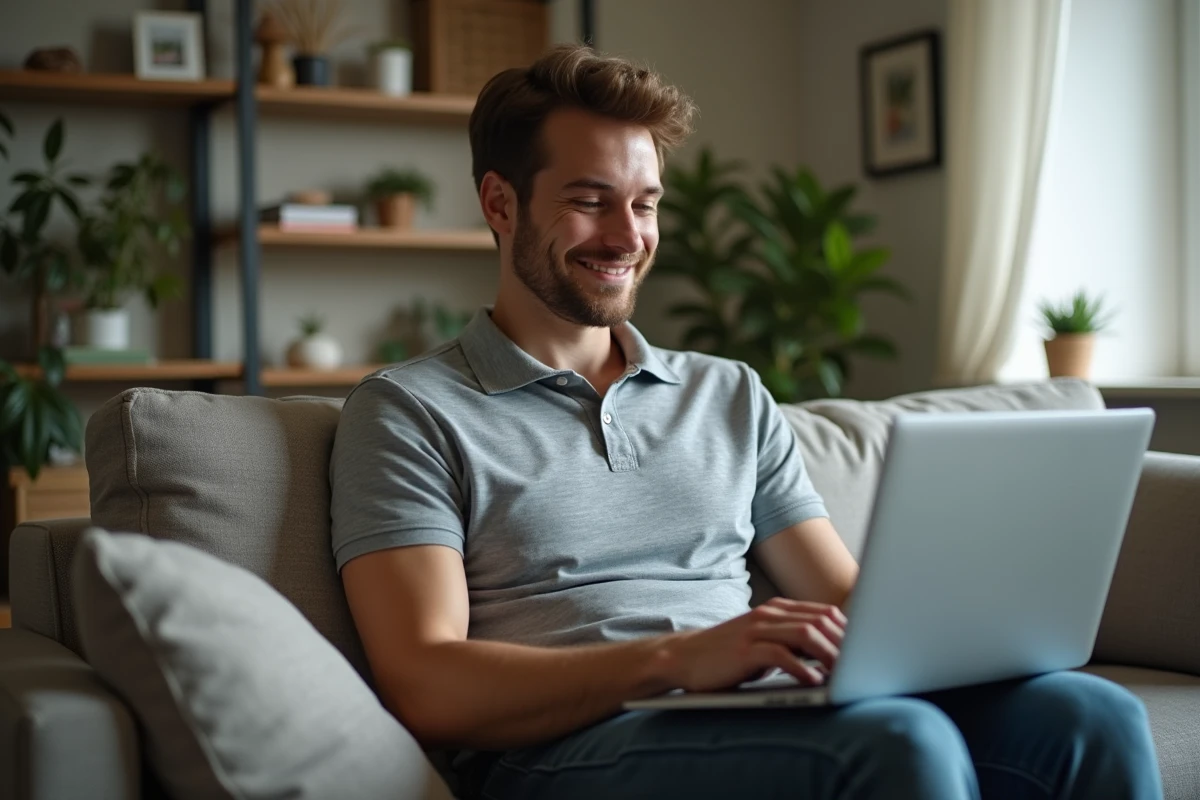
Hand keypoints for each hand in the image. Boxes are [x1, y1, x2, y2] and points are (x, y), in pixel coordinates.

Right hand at [662, 597, 846, 691]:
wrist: (683, 658)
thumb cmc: (728, 657)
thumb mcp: (764, 644)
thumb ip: (793, 645)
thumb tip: (833, 659)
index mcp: (777, 610)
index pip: (825, 613)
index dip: (850, 633)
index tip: (867, 653)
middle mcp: (769, 614)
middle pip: (821, 620)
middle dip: (846, 644)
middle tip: (863, 666)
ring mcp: (756, 629)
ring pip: (806, 634)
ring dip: (830, 655)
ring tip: (845, 675)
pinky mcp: (744, 649)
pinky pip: (781, 654)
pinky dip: (802, 668)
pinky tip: (814, 681)